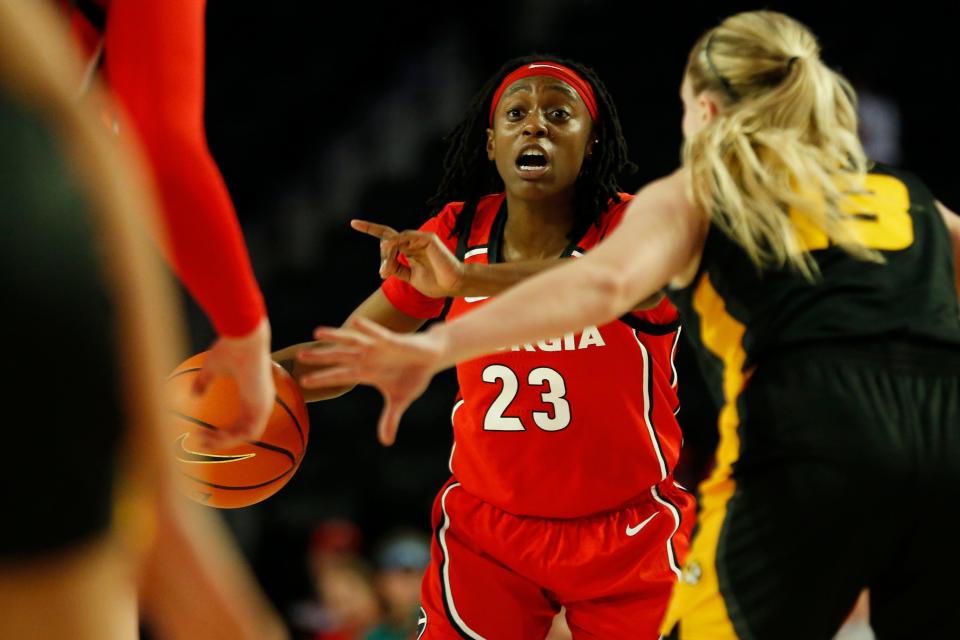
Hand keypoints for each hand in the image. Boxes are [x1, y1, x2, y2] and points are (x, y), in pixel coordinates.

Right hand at [192, 317, 273, 446]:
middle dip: (221, 441)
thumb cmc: (230, 348)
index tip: (201, 434)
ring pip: (247, 436)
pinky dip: (232, 439)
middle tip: (199, 443)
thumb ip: (204, 382)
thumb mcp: (212, 368)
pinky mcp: (262, 405)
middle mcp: (261, 402)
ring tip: (203, 441)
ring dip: (224, 442)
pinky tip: (214, 437)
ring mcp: (264, 404)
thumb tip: (193, 395)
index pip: (241, 422)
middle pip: (243, 432)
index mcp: (252, 394)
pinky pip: (250, 432)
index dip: (223, 432)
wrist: (244, 338)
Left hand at [296, 317, 443, 444]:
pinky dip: (367, 329)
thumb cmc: (413, 376)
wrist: (431, 357)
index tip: (304, 382)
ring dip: (335, 337)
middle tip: (299, 356)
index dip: (322, 379)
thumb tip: (386, 442)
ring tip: (318, 332)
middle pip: (339, 357)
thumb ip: (390, 419)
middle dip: (320, 357)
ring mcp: (377, 347)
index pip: (340, 376)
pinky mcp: (392, 340)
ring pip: (352, 341)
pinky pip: (378, 334)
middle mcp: (367, 358)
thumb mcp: (400, 400)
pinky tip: (355, 323)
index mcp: (366, 373)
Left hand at [351, 219, 464, 296]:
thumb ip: (396, 269)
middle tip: (384, 272)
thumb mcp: (409, 278)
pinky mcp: (427, 239)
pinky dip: (395, 246)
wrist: (452, 286)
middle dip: (382, 256)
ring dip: (388, 256)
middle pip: (387, 240)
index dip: (371, 229)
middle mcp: (413, 242)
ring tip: (388, 270)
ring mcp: (420, 238)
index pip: (387, 236)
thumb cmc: (435, 283)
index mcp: (409, 250)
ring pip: (394, 240)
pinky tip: (392, 254)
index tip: (354, 223)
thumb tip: (383, 265)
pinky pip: (404, 238)